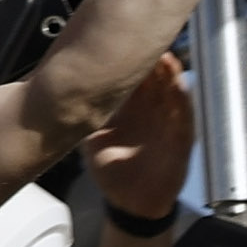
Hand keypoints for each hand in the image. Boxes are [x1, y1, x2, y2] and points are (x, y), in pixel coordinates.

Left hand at [89, 53, 195, 221]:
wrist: (131, 205)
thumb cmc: (113, 171)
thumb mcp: (92, 141)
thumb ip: (83, 119)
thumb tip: (61, 97)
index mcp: (132, 109)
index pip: (134, 78)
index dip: (131, 60)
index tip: (123, 42)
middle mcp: (151, 112)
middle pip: (156, 79)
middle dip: (154, 60)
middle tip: (148, 43)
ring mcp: (168, 125)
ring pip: (173, 93)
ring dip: (172, 75)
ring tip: (166, 60)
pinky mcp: (180, 142)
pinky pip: (185, 118)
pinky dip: (183, 103)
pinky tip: (180, 88)